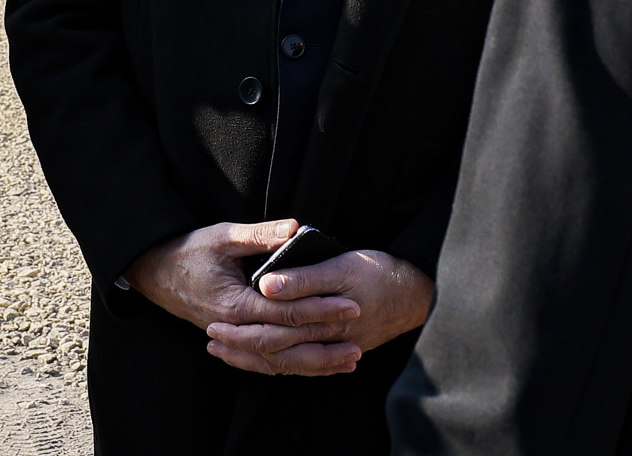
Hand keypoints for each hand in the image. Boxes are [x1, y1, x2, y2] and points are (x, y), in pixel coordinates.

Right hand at [124, 220, 360, 374]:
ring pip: (278, 361)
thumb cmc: (190, 251)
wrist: (156, 272)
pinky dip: (294, 366)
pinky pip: (266, 362)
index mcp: (234, 304)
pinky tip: (317, 366)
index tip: (348, 304)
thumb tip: (294, 228)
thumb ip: (260, 235)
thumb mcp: (222, 236)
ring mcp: (233, 339)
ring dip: (314, 363)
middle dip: (324, 341)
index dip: (318, 310)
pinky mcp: (234, 341)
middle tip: (358, 337)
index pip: (284, 313)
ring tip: (348, 360)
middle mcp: (234, 328)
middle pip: (286, 345)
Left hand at [204, 248, 433, 376]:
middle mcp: (327, 339)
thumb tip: (266, 284)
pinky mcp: (341, 350)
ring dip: (255, 358)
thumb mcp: (340, 265)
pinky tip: (264, 362)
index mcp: (323, 316)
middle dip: (241, 347)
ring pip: (287, 362)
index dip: (242, 327)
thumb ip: (303, 277)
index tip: (215, 321)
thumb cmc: (379, 272)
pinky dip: (281, 364)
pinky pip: (305, 365)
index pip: (273, 327)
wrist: (418, 292)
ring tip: (227, 352)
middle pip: (275, 350)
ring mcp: (335, 348)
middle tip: (212, 341)